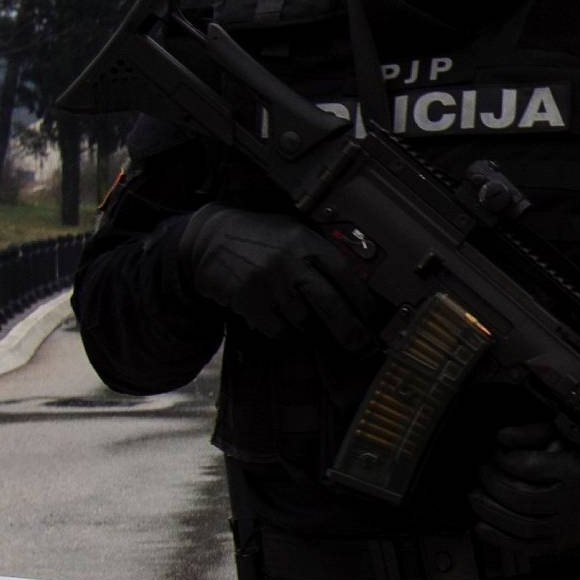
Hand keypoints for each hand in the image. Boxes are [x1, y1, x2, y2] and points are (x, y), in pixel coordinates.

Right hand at [178, 206, 372, 346]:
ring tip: (296, 312)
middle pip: (330, 305)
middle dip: (349, 330)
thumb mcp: (291, 232)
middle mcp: (289, 263)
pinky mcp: (250, 303)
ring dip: (306, 326)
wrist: (208, 239)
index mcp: (304, 241)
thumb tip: (355, 287)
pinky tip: (275, 315)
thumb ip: (318, 254)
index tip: (371, 317)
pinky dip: (282, 329)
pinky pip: (279, 329)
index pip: (344, 274)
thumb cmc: (258, 238)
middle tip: (361, 346)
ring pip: (303, 321)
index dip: (362, 300)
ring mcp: (269, 285)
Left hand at [469, 422, 579, 551]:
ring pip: (522, 526)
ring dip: (491, 512)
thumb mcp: (564, 437)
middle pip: (522, 498)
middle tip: (482, 474)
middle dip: (493, 485)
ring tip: (476, 498)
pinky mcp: (559, 544)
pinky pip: (525, 547)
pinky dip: (499, 538)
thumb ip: (533, 433)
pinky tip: (482, 526)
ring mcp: (566, 528)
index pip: (530, 468)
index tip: (496, 454)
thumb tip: (502, 436)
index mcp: (576, 472)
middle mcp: (572, 503)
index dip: (504, 460)